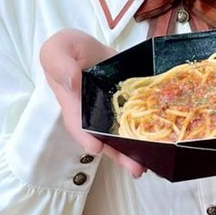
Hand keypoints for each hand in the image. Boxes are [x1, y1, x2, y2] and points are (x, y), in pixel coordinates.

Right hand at [39, 30, 145, 177]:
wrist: (86, 46)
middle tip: (136, 168)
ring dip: (134, 150)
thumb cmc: (66, 48)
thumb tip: (72, 80)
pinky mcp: (125, 102)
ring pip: (121, 133)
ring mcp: (110, 109)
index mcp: (72, 101)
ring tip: (149, 164)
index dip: (86, 136)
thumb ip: (59, 63)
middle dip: (118, 154)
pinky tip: (159, 139)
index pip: (77, 122)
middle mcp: (92, 111)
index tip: (97, 148)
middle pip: (104, 137)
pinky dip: (146, 128)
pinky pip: (135, 117)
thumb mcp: (56, 50)